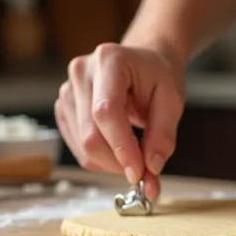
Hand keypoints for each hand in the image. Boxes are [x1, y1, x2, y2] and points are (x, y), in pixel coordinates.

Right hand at [55, 42, 186, 199]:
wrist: (143, 61)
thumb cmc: (157, 75)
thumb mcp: (172, 100)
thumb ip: (163, 134)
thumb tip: (151, 167)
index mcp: (109, 60)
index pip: (106, 112)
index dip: (121, 148)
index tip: (139, 173)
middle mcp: (82, 72)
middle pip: (90, 134)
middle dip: (117, 162)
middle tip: (143, 174)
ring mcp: (68, 90)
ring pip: (82, 146)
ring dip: (110, 163)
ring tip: (134, 158)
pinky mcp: (64, 107)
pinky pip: (77, 146)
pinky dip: (99, 158)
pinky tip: (118, 150)